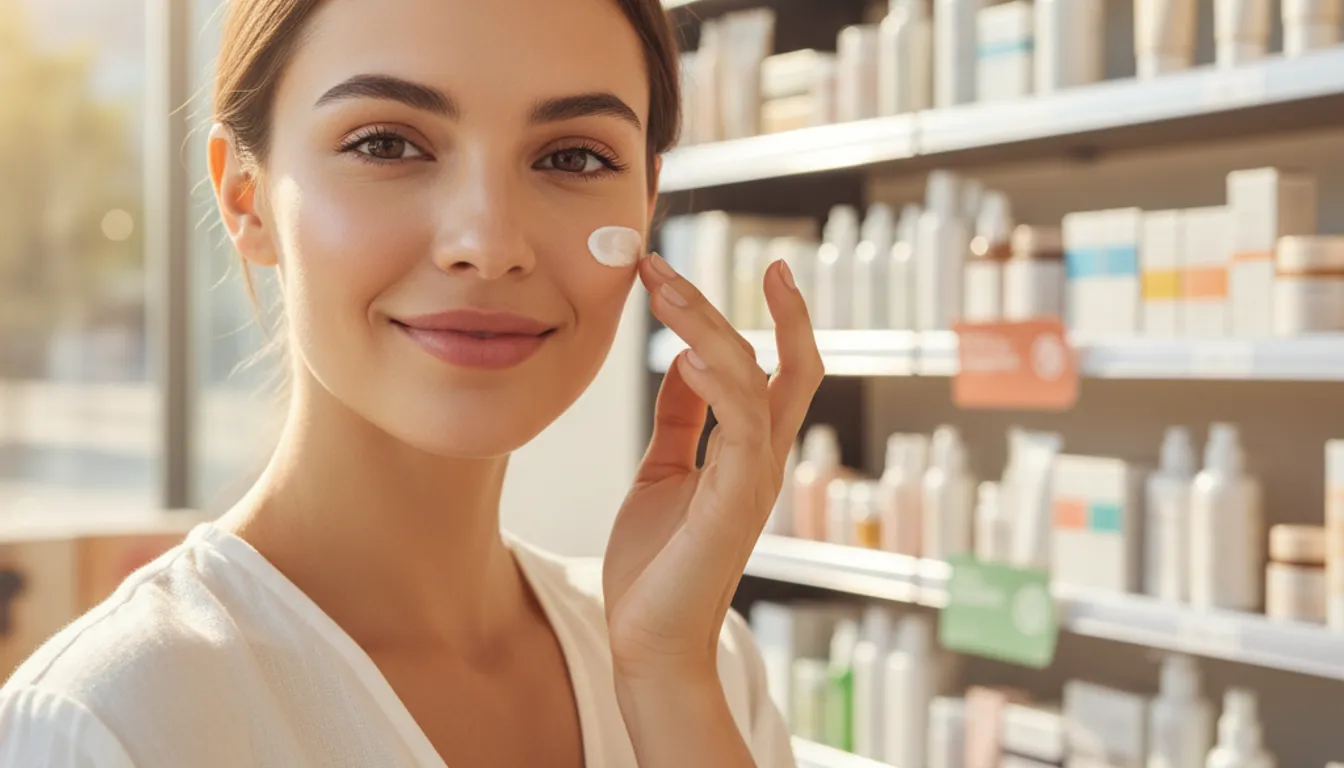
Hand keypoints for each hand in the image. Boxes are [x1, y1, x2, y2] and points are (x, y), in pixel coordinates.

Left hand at [602, 251, 822, 682]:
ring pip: (755, 380)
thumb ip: (680, 418)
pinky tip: (690, 351)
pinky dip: (720, 381)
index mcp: (750, 451)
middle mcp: (762, 459)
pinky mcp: (733, 503)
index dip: (784, 317)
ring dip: (707, 325)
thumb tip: (685, 360)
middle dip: (744, 306)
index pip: (783, 369)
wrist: (648, 641)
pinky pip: (739, 426)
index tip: (771, 266)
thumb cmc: (656, 564)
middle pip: (785, 364)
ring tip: (661, 287)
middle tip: (669, 262)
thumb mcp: (662, 471)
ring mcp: (753, 479)